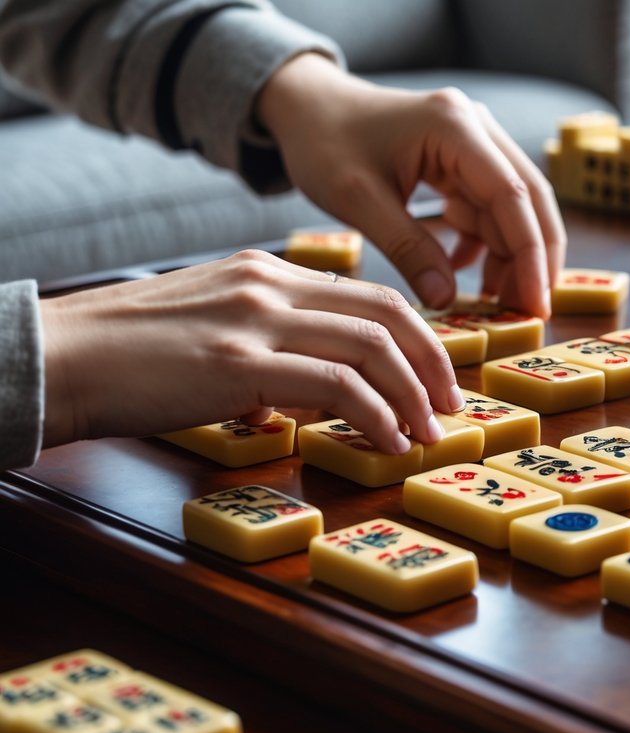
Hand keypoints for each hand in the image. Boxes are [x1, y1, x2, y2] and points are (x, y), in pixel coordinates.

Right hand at [40, 250, 462, 453]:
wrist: (56, 356)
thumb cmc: (125, 354)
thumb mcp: (208, 328)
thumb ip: (261, 346)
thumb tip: (296, 399)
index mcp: (265, 272)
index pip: (368, 296)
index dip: (417, 338)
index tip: (435, 378)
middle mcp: (269, 284)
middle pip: (389, 314)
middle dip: (435, 362)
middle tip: (451, 406)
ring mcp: (256, 320)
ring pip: (374, 347)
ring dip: (414, 395)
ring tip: (428, 432)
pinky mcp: (239, 363)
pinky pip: (337, 386)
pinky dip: (377, 416)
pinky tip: (388, 442)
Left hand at [256, 53, 565, 317]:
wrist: (305, 107)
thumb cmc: (323, 142)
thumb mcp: (359, 200)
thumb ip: (407, 249)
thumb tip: (448, 301)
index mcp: (454, 127)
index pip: (512, 195)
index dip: (530, 253)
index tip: (535, 303)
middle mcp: (476, 129)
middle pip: (528, 199)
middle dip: (534, 258)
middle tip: (533, 312)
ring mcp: (473, 144)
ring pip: (512, 210)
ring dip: (509, 258)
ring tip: (497, 306)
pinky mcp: (463, 163)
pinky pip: (488, 210)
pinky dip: (484, 246)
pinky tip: (464, 277)